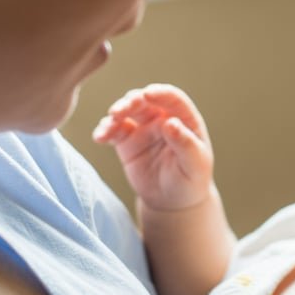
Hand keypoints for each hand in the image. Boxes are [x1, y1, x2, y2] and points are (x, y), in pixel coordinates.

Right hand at [93, 83, 213, 211]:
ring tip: (110, 122)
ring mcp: (143, 128)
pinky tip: (100, 136)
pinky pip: (114, 130)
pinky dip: (105, 130)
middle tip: (119, 110)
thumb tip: (170, 122)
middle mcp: (162, 119)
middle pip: (145, 101)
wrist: (173, 202)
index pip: (173, 98)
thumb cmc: (191, 180)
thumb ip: (185, 143)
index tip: (148, 94)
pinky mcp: (127, 141)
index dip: (160, 93)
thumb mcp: (195, 164)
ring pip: (127, 111)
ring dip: (116, 112)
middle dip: (131, 101)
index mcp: (185, 119)